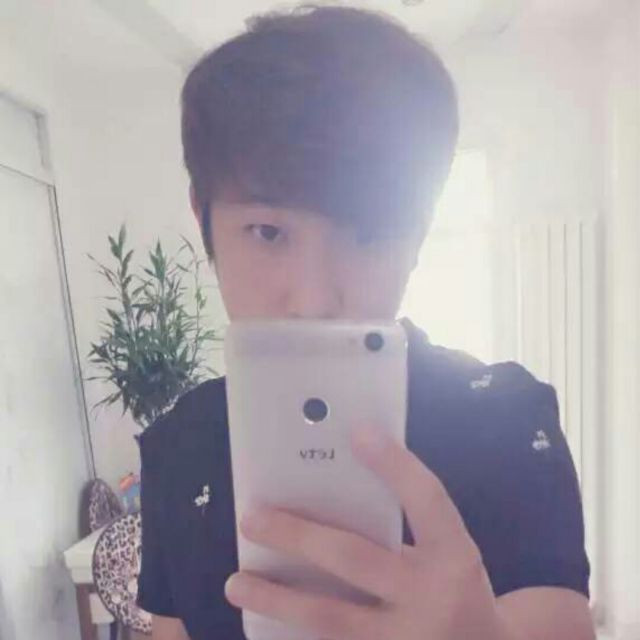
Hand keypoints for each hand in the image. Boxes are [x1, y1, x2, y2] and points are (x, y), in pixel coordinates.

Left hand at [224, 426, 510, 639]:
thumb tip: (323, 498)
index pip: (427, 500)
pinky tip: (261, 623)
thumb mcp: (443, 553)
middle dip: (297, 535)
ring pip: (330, 617)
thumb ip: (396, 530)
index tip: (357, 432)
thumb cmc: (453, 588)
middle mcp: (432, 598)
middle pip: (354, 558)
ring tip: (235, 583)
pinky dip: (292, 633)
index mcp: (454, 555)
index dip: (395, 465)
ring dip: (276, 598)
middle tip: (251, 517)